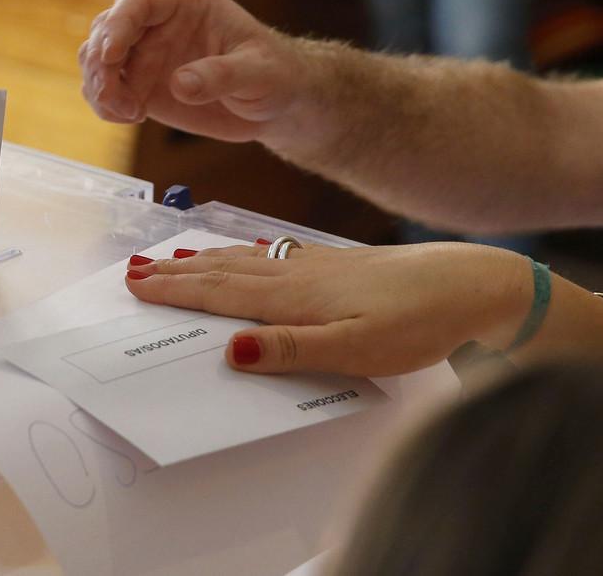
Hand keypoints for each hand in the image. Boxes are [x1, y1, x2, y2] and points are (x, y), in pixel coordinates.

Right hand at [79, 0, 309, 143]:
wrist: (274, 102)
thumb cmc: (275, 75)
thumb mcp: (258, 73)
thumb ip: (222, 75)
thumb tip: (181, 84)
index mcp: (184, 1)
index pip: (137, 3)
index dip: (117, 25)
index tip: (110, 55)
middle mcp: (156, 22)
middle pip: (106, 30)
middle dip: (101, 65)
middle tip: (118, 101)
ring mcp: (144, 52)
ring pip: (96, 60)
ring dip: (99, 87)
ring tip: (128, 114)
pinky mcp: (139, 83)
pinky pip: (105, 89)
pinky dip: (105, 105)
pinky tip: (129, 118)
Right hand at [125, 242, 530, 376]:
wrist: (468, 284)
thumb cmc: (416, 322)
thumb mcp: (356, 350)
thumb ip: (292, 350)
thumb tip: (232, 352)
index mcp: (293, 297)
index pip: (219, 293)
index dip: (175, 290)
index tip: (136, 284)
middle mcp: (295, 275)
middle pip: (222, 271)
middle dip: (176, 273)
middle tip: (134, 270)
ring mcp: (313, 266)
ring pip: (244, 260)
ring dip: (203, 260)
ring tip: (172, 258)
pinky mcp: (334, 264)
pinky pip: (270, 256)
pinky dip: (243, 253)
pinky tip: (245, 251)